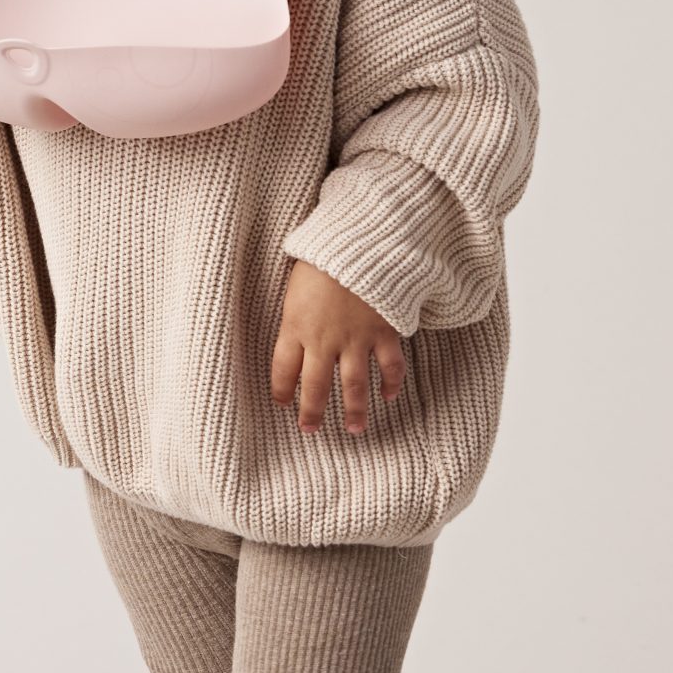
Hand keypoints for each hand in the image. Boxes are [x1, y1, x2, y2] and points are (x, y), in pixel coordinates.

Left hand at [270, 259, 406, 433]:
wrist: (356, 243)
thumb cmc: (320, 258)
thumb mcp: (294, 287)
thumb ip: (295, 315)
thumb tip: (294, 333)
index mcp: (295, 326)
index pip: (283, 370)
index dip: (281, 390)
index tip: (281, 404)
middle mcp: (323, 340)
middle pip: (315, 387)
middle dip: (313, 412)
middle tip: (311, 430)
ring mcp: (355, 339)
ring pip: (353, 386)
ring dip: (355, 410)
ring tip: (355, 429)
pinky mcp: (383, 332)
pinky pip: (389, 366)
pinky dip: (391, 384)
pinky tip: (389, 396)